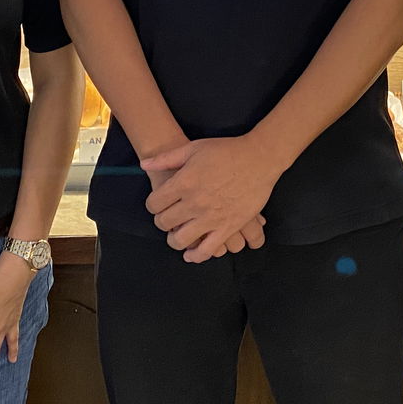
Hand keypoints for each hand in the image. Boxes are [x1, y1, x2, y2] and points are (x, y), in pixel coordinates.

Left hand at [142, 139, 273, 262]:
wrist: (258, 158)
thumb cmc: (226, 150)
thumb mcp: (194, 148)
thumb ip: (167, 158)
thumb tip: (144, 164)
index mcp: (184, 182)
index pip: (154, 204)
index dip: (152, 205)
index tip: (157, 204)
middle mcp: (194, 203)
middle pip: (164, 222)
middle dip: (161, 221)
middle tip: (167, 217)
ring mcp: (211, 217)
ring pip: (181, 240)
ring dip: (174, 240)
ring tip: (177, 234)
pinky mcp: (228, 227)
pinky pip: (207, 250)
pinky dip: (195, 256)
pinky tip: (190, 253)